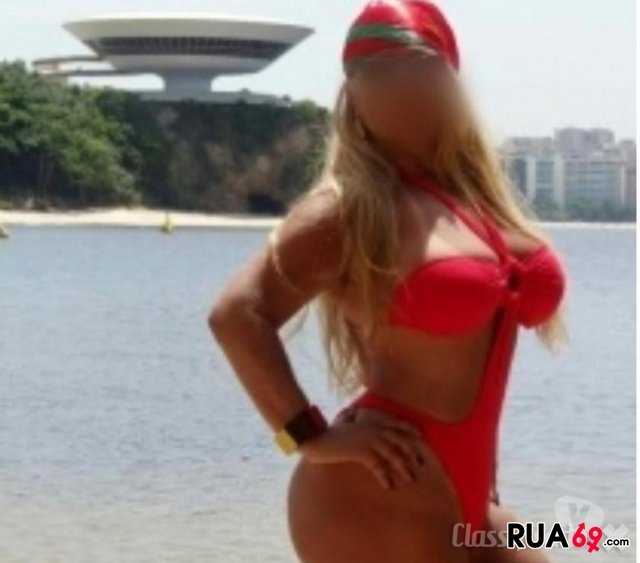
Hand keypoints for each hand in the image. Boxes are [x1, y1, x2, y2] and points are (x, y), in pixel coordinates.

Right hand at [298, 406, 430, 490]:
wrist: (314, 439)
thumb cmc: (327, 432)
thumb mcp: (342, 420)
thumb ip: (352, 416)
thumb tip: (355, 412)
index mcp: (369, 420)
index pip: (395, 423)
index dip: (409, 429)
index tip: (421, 438)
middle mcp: (371, 428)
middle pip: (398, 439)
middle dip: (411, 452)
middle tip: (420, 464)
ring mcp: (366, 438)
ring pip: (391, 453)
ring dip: (402, 467)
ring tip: (409, 479)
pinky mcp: (359, 451)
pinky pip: (377, 465)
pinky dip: (384, 476)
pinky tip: (388, 486)